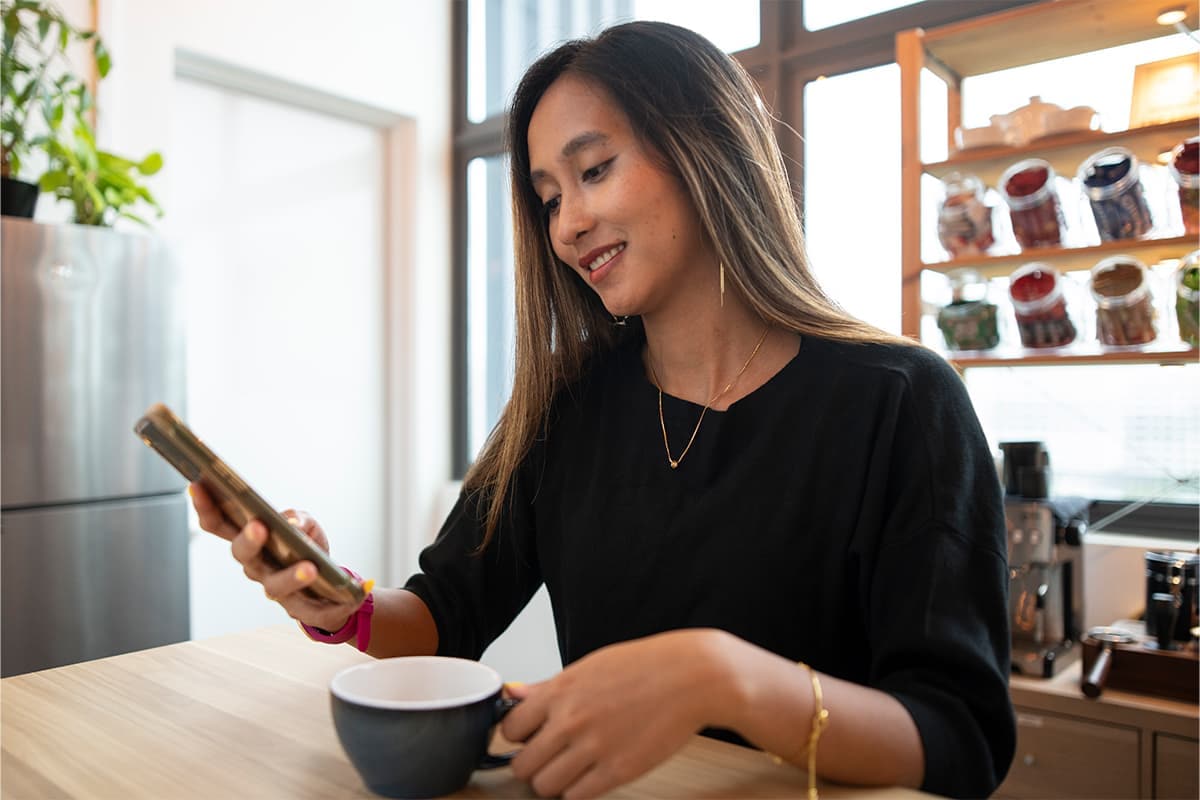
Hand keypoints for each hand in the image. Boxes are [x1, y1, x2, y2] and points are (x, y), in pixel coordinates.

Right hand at [189, 482, 359, 631]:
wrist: (330, 583)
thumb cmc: (306, 547)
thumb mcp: (306, 524)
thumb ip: (297, 518)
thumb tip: (289, 523)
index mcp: (250, 540)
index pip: (220, 524)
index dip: (206, 507)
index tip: (198, 484)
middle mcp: (256, 565)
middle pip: (242, 554)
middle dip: (249, 540)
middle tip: (258, 526)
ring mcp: (275, 588)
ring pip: (275, 586)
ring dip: (291, 576)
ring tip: (309, 567)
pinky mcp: (300, 608)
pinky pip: (310, 610)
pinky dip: (330, 606)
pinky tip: (349, 588)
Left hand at [500, 629, 734, 798]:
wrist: (691, 677)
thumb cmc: (644, 667)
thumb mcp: (589, 667)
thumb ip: (548, 687)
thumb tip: (513, 694)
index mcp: (561, 691)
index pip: (509, 729)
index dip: (518, 737)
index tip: (530, 737)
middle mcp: (571, 720)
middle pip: (522, 765)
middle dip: (532, 764)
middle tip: (549, 758)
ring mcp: (594, 748)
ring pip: (545, 786)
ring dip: (554, 782)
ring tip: (570, 769)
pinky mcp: (618, 771)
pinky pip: (577, 796)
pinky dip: (579, 791)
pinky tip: (591, 776)